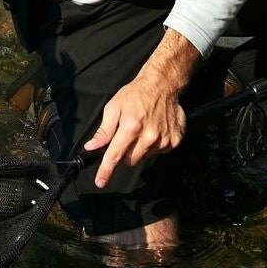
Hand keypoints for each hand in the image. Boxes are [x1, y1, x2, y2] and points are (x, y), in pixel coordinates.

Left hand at [83, 73, 185, 188]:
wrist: (162, 85)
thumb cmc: (135, 94)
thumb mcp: (114, 107)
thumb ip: (104, 130)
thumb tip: (92, 147)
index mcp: (131, 127)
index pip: (115, 155)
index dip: (106, 170)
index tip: (100, 182)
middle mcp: (149, 136)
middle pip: (130, 160)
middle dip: (124, 152)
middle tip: (126, 135)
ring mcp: (163, 140)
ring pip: (144, 157)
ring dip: (139, 148)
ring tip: (142, 129)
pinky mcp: (174, 141)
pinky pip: (158, 153)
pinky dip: (153, 145)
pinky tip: (154, 129)